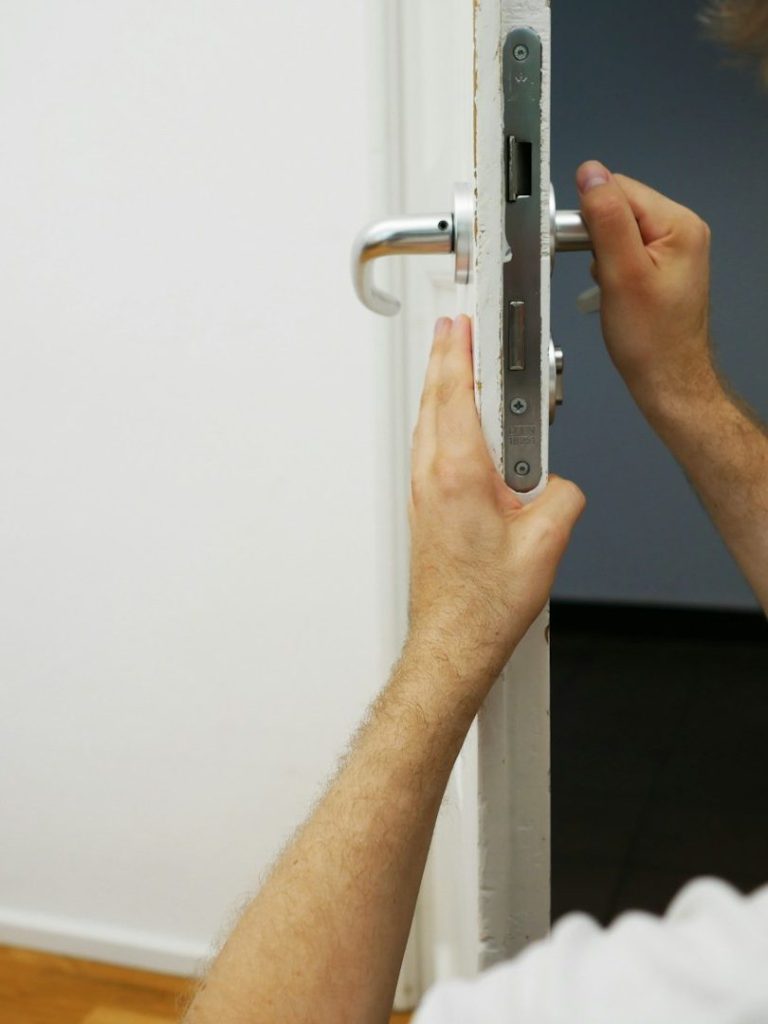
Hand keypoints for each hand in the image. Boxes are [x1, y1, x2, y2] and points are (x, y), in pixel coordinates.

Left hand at [407, 315, 584, 690]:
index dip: (460, 350)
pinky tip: (454, 423)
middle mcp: (432, 476)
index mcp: (459, 472)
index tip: (465, 322)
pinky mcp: (423, 507)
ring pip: (427, 422)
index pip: (456, 391)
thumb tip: (559, 482)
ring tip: (456, 365)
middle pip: (434, 399)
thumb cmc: (484, 602)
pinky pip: (428, 448)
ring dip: (440, 388)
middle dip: (446, 358)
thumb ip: (563, 493)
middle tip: (455, 330)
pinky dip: (439, 421)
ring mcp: (422, 492)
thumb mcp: (547, 540)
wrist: (453, 640)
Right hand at [577, 161, 720, 421]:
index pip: (620, 189)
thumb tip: (591, 175)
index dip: (592, 216)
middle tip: (602, 275)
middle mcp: (682, 231)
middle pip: (621, 206)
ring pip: (620, 229)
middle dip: (598, 238)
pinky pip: (626, 249)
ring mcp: (674, 249)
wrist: (666, 378)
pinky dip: (611, 267)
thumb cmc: (651, 339)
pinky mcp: (663, 266)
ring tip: (611, 287)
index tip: (585, 250)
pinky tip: (616, 290)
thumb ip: (606, 219)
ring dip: (603, 254)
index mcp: (679, 224)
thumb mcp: (621, 273)